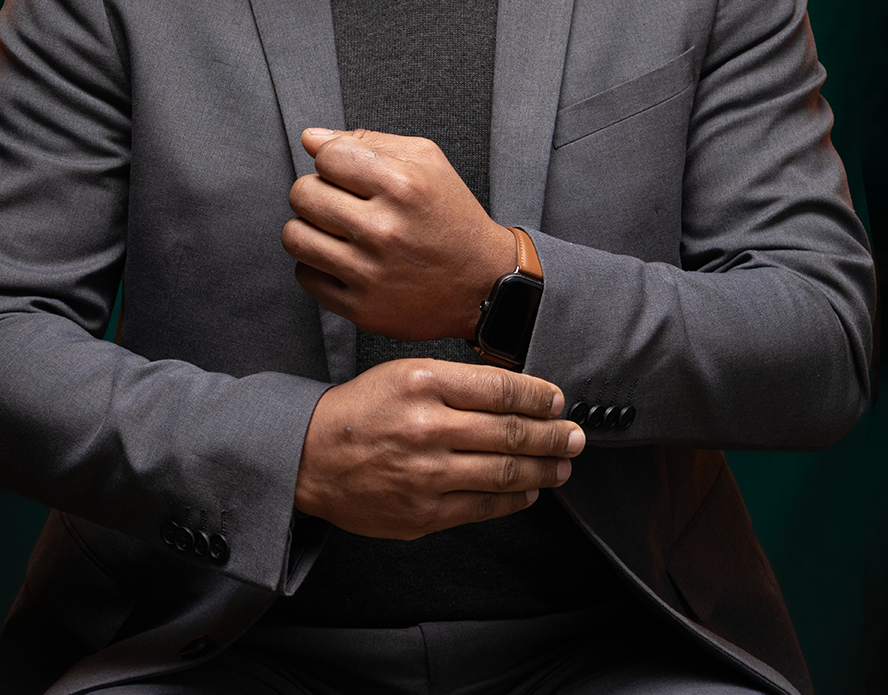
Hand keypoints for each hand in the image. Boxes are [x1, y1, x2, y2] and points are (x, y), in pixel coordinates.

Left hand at [283, 127, 516, 340]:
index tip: (345, 171)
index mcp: (403, 186)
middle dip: (316, 190)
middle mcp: (384, 230)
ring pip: (294, 235)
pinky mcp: (360, 308)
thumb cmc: (452, 218)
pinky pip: (305, 276)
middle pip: (303, 193)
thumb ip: (368, 141)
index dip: (331, 159)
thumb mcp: (427, 161)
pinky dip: (317, 265)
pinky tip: (344, 259)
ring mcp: (369, 273)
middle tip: (339, 200)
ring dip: (310, 227)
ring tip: (335, 229)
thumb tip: (311, 137)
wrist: (482, 284)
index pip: (327, 156)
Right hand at [294, 359, 584, 539]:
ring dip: (543, 468)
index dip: (538, 396)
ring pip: (504, 471)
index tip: (556, 400)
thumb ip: (455, 381)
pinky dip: (515, 499)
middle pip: (509, 431)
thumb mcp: (403, 374)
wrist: (312, 457)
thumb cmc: (361, 410)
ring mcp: (427, 474)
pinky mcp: (424, 513)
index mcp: (423, 382)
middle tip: (574, 435)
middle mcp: (428, 427)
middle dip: (552, 435)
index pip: (500, 388)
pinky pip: (484, 507)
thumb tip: (513, 392)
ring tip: (561, 464)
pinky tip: (529, 490)